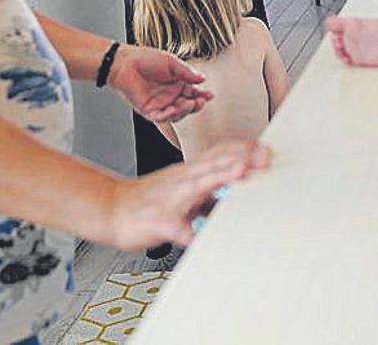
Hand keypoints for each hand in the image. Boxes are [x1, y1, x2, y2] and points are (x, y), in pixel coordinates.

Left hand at [108, 46, 213, 122]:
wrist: (125, 63)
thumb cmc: (146, 59)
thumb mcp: (171, 63)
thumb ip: (186, 72)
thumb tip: (202, 79)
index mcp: (177, 84)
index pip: (193, 93)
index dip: (202, 95)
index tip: (210, 95)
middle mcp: (170, 96)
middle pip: (187, 106)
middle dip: (196, 105)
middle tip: (201, 101)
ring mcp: (160, 105)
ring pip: (176, 114)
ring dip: (184, 110)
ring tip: (190, 103)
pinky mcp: (149, 111)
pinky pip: (161, 117)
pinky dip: (169, 115)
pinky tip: (175, 109)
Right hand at [108, 140, 271, 249]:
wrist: (112, 209)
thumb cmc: (149, 200)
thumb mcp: (182, 188)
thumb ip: (209, 188)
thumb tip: (237, 186)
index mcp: (189, 172)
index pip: (219, 152)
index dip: (242, 147)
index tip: (264, 146)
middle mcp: (183, 180)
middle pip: (214, 163)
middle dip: (241, 158)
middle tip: (265, 156)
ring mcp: (172, 199)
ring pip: (198, 184)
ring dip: (220, 176)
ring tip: (241, 171)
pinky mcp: (162, 222)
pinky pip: (179, 227)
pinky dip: (192, 229)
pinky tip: (203, 230)